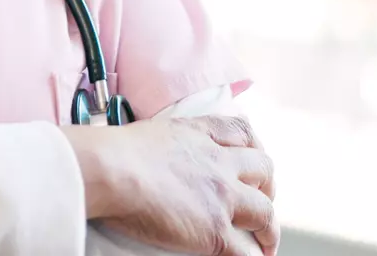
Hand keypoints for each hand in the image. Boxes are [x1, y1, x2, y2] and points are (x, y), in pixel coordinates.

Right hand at [66, 115, 277, 255]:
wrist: (108, 169)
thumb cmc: (109, 152)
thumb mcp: (147, 132)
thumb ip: (165, 143)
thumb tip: (156, 162)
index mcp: (198, 134)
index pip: (241, 132)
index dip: (253, 148)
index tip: (251, 162)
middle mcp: (218, 161)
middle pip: (264, 169)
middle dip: (267, 187)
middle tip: (261, 202)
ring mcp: (222, 195)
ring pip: (265, 212)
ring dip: (268, 229)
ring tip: (265, 242)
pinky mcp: (216, 230)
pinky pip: (248, 251)